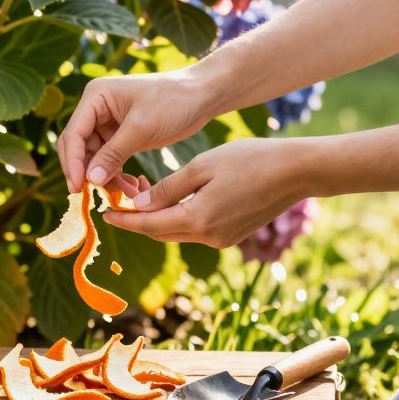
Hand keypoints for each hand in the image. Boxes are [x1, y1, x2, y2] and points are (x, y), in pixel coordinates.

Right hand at [57, 68, 222, 192]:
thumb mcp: (141, 128)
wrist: (202, 96)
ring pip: (95, 157)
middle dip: (86, 172)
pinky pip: (110, 159)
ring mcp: (108, 122)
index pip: (74, 134)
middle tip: (92, 196)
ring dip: (105, 177)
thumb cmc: (173, 101)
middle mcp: (97, 108)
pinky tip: (130, 187)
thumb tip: (90, 180)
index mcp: (96, 97)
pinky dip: (117, 174)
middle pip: (79, 147)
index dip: (72, 163)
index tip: (77, 188)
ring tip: (124, 194)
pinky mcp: (121, 134)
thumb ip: (113, 153)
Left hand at [104, 137, 312, 247]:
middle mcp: (208, 237)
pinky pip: (196, 229)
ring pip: (179, 232)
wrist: (296, 171)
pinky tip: (175, 198)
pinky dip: (181, 217)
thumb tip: (140, 206)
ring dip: (160, 217)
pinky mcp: (233, 235)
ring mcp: (223, 239)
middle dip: (139, 219)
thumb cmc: (249, 160)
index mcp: (197, 219)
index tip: (103, 214)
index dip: (124, 220)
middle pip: (161, 233)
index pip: (148, 225)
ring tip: (145, 192)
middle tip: (120, 199)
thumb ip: (167, 188)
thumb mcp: (202, 166)